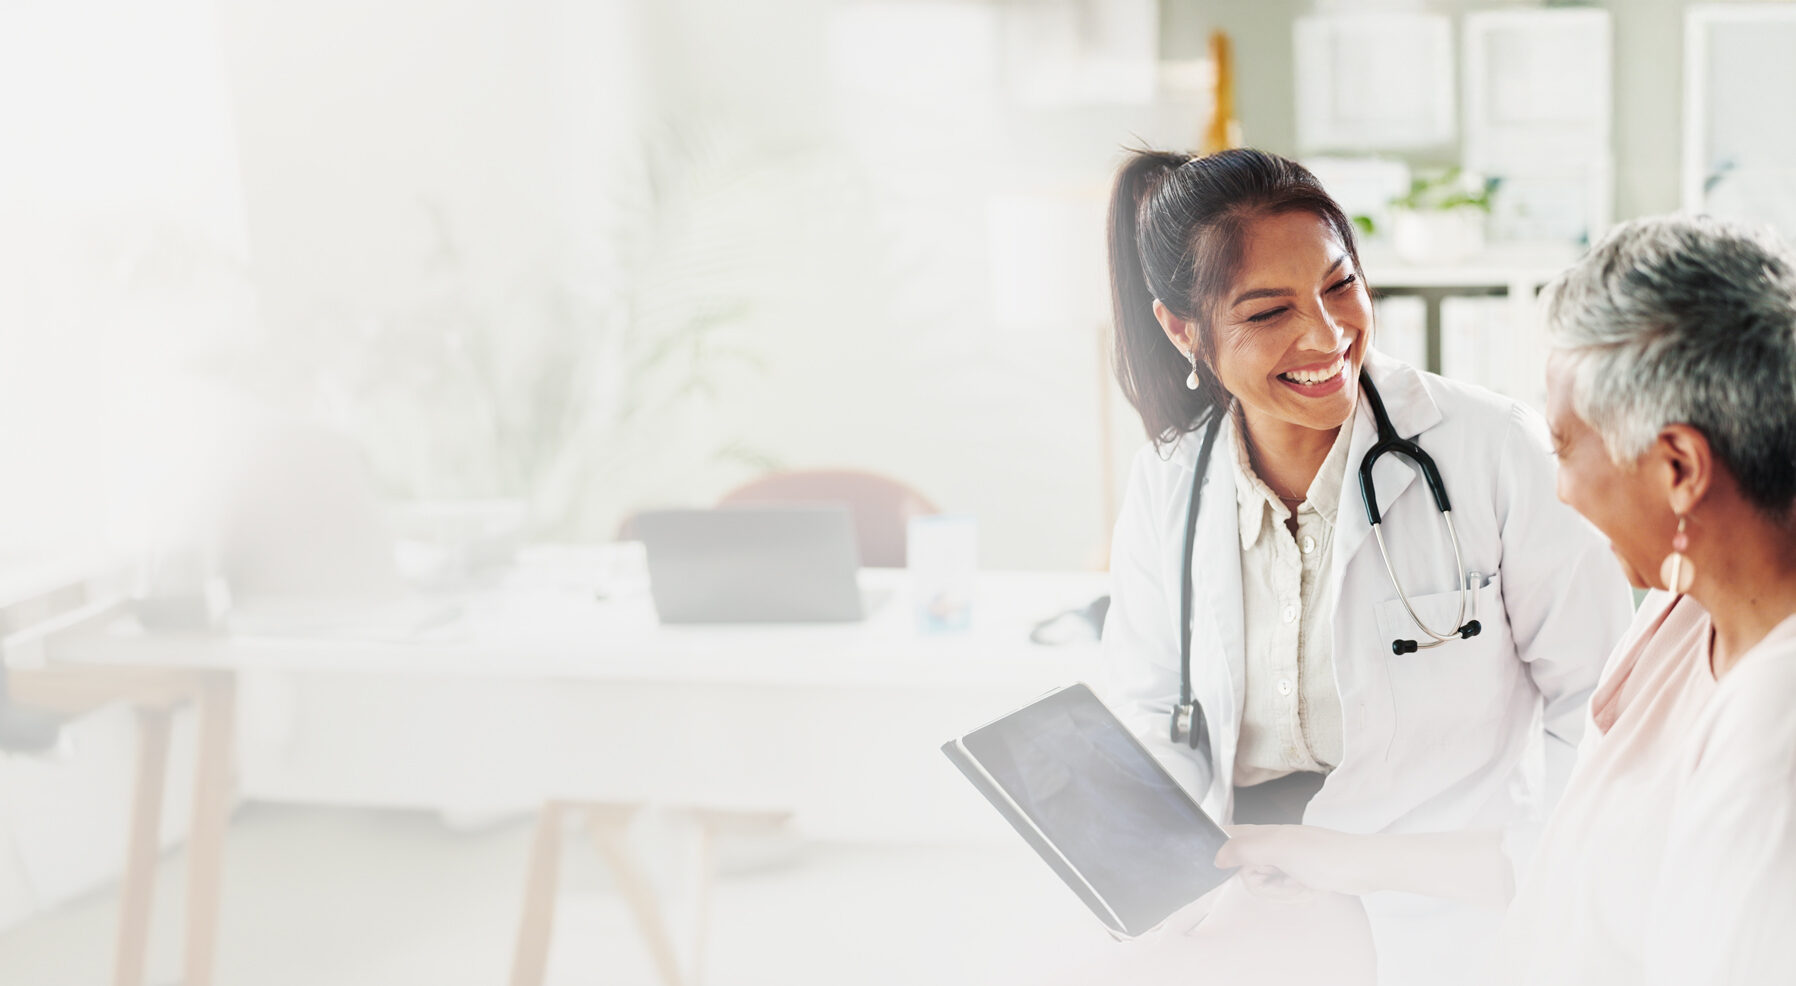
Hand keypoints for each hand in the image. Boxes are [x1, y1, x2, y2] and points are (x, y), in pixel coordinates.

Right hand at [1214, 824, 1369, 897]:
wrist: (1363, 867)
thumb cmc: (1323, 856)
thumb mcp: (1277, 850)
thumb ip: (1244, 850)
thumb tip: (1216, 856)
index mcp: (1265, 832)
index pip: (1231, 836)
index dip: (1223, 851)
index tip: (1223, 870)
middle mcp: (1274, 844)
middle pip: (1247, 866)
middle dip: (1259, 879)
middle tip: (1277, 877)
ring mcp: (1289, 860)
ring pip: (1266, 880)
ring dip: (1278, 888)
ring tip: (1297, 884)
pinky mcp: (1302, 874)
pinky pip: (1284, 887)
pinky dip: (1292, 891)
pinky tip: (1306, 888)